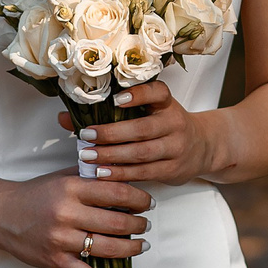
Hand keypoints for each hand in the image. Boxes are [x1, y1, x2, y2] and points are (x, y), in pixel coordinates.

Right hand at [0, 170, 152, 267]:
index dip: (140, 199)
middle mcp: (67, 213)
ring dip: (132, 248)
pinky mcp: (55, 261)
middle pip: (117, 222)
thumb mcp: (64, 176)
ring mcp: (60, 240)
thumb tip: (129, 179)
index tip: (148, 203)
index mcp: (71, 187)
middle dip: (139, 225)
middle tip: (146, 225)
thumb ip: (93, 176)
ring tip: (142, 244)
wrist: (1, 214)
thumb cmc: (36, 194)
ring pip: (107, 248)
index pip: (117, 192)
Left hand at [58, 79, 221, 184]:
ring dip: (112, 156)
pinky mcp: (174, 169)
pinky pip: (145, 172)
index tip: (115, 99)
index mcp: (167, 104)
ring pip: (142, 153)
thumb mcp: (147, 113)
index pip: (158, 93)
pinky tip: (103, 174)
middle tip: (85, 137)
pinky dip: (122, 174)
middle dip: (110, 133)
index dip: (138, 94)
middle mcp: (175, 123)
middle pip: (142, 129)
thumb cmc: (165, 126)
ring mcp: (176, 147)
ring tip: (88, 157)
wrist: (203, 147)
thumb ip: (110, 114)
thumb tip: (64, 118)